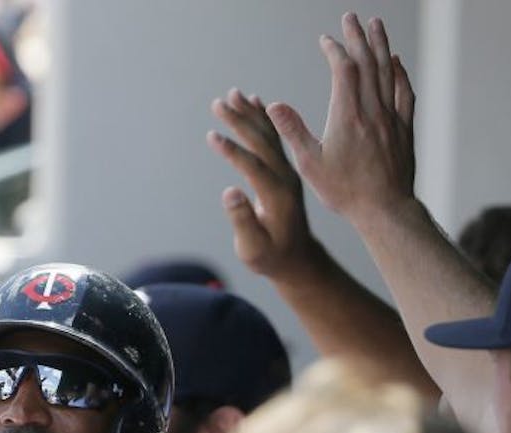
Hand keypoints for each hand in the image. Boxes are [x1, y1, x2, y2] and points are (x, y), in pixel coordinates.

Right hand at [208, 90, 322, 282]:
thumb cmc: (271, 257)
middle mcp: (286, 178)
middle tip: (219, 102)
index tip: (213, 135)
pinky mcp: (285, 170)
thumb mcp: (254, 248)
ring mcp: (287, 171)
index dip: (232, 151)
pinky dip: (263, 119)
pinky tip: (254, 102)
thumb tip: (229, 192)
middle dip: (240, 121)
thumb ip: (242, 220)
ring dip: (250, 114)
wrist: (298, 259)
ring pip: (268, 136)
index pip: (254, 166)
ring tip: (232, 94)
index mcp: (278, 196)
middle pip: (261, 143)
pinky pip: (274, 139)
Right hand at [263, 13, 415, 227]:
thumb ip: (292, 131)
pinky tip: (395, 62)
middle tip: (351, 17)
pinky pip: (404, 93)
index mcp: (347, 116)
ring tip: (376, 25)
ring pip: (388, 72)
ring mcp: (391, 118)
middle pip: (368, 63)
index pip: (343, 70)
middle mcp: (372, 111)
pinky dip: (399, 73)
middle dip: (358, 37)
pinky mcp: (403, 129)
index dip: (334, 50)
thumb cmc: (344, 191)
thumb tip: (273, 105)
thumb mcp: (310, 164)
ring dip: (381, 45)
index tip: (325, 40)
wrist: (384, 209)